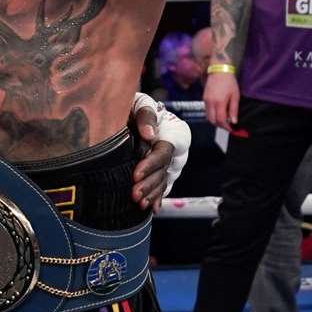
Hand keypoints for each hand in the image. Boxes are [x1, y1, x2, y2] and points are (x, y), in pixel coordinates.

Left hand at [128, 93, 190, 211]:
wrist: (134, 115)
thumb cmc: (137, 107)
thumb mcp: (140, 103)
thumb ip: (146, 115)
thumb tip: (150, 135)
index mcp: (175, 132)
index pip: (165, 151)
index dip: (151, 164)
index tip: (136, 174)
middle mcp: (176, 151)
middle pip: (166, 170)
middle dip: (150, 184)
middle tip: (134, 194)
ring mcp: (172, 164)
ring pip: (165, 181)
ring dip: (153, 194)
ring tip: (139, 203)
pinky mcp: (164, 172)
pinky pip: (164, 187)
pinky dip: (157, 197)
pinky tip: (151, 208)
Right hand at [203, 69, 239, 128]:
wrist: (219, 70)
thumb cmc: (229, 82)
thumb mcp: (235, 95)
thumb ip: (233, 109)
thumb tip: (234, 121)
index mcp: (219, 102)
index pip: (221, 120)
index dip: (226, 127)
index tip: (232, 129)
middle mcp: (210, 103)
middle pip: (212, 121)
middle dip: (220, 125)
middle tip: (228, 126)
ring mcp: (205, 101)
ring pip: (208, 117)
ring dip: (215, 121)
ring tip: (224, 120)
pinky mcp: (204, 98)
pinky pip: (207, 111)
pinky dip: (212, 115)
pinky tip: (219, 112)